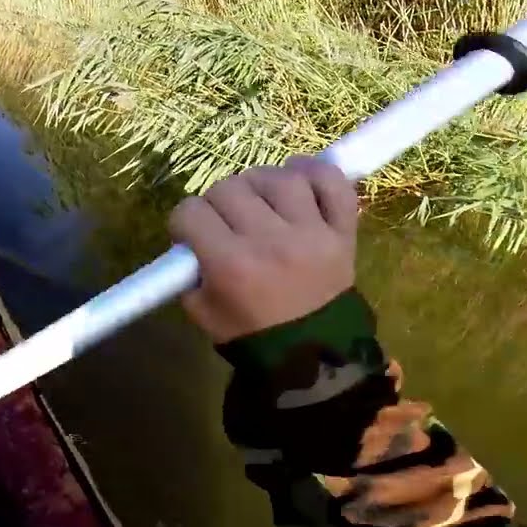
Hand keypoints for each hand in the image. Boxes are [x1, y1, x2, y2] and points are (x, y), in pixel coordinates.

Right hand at [168, 155, 356, 343]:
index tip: (191, 234)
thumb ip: (190, 270)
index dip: (185, 221)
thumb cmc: (251, 334)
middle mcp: (271, 242)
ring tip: (260, 200)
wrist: (313, 354)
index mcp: (231, 265)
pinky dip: (315, 171)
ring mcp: (312, 233)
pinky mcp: (342, 232)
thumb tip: (192, 235)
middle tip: (225, 220)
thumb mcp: (202, 310)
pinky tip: (297, 178)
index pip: (192, 212)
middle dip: (218, 202)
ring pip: (279, 179)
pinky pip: (332, 183)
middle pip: (229, 188)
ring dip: (261, 183)